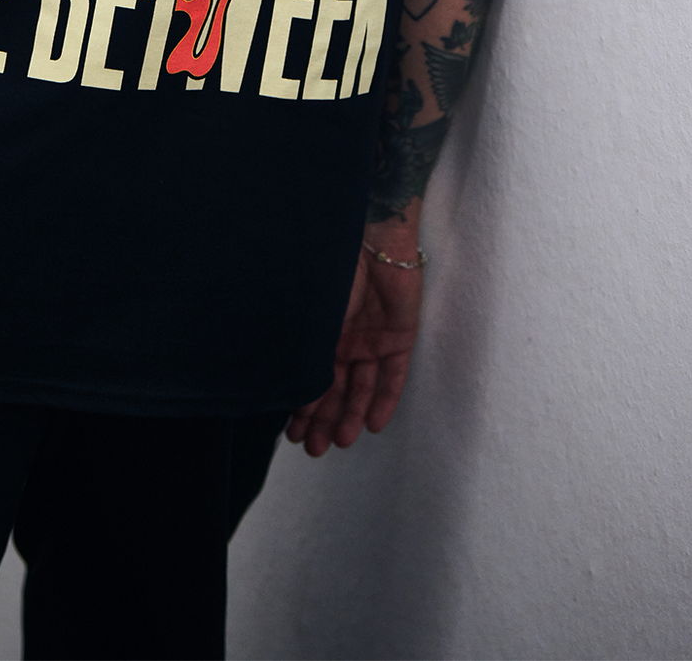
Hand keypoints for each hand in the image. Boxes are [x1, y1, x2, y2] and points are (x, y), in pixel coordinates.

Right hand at [287, 246, 421, 455]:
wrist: (375, 243)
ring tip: (341, 442)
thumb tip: (292, 388)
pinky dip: (384, 401)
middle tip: (314, 449)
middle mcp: (345, 339)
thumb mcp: (316, 316)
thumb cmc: (335, 272)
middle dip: (323, 420)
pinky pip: (393, 376)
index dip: (302, 407)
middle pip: (335, 389)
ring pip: (361, 387)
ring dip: (351, 415)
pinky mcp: (399, 339)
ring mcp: (372, 340)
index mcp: (322, 332)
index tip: (292, 435)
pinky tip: (374, 426)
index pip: (312, 378)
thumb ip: (309, 352)